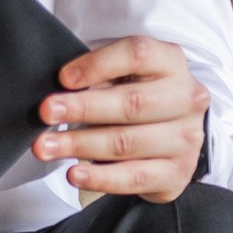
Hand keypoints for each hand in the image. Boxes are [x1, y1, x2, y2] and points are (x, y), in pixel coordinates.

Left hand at [32, 35, 208, 203]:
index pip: (138, 54)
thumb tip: (60, 93)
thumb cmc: (139, 98)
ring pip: (127, 142)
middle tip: (46, 113)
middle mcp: (187, 99)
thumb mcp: (124, 76)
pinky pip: (133, 178)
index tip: (64, 78)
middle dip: (83, 108)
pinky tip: (76, 174)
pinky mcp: (176, 173)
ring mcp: (186, 139)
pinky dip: (100, 177)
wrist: (174, 134)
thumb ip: (99, 79)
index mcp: (171, 62)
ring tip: (47, 147)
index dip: (98, 65)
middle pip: (131, 102)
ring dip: (80, 145)